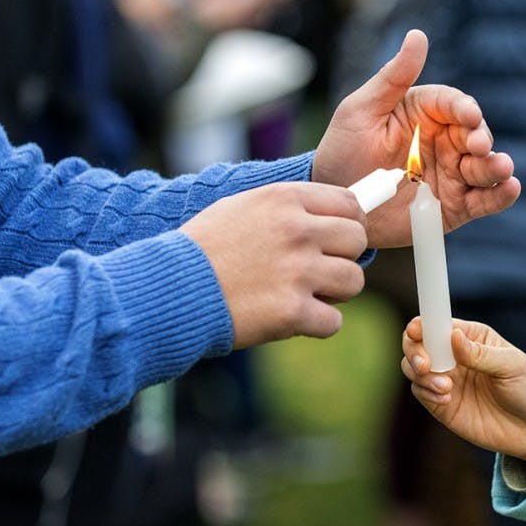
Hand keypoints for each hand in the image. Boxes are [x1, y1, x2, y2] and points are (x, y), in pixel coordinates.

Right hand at [179, 182, 366, 348]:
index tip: (338, 238)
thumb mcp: (242, 207)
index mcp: (285, 200)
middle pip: (357, 240)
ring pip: (354, 281)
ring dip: (335, 293)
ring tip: (306, 294)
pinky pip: (334, 321)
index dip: (349, 223)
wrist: (168, 288)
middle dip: (343, 257)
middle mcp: (297, 231)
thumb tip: (334, 213)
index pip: (349, 204)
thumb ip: (288, 208)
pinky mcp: (292, 311)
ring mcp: (297, 272)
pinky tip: (293, 318)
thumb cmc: (203, 248)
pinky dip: (316, 325)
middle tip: (319, 270)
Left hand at [314, 30, 520, 246]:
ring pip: (484, 167)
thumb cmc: (343, 150)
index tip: (469, 115)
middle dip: (482, 139)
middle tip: (478, 147)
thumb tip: (418, 34)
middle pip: (475, 135)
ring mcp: (452, 174)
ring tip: (501, 168)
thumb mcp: (361, 110)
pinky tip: (509, 188)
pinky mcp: (454, 206)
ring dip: (496, 166)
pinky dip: (500, 195)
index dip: (464, 108)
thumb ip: (393, 76)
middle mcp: (444, 141)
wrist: (337, 203)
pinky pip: (483, 200)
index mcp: (425, 112)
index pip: (453, 104)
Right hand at [401, 317, 525, 466]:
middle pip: (417, 343)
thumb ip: (481, 354)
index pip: (437, 323)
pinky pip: (420, 393)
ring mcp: (446, 380)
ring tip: (446, 387)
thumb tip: (453, 337)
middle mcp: (453, 356)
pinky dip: (426, 393)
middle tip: (425, 365)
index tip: (417, 331)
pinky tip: (446, 399)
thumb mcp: (513, 366)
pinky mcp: (442, 405)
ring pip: (413, 368)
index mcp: (471, 337)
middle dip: (414, 351)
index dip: (423, 324)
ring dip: (421, 375)